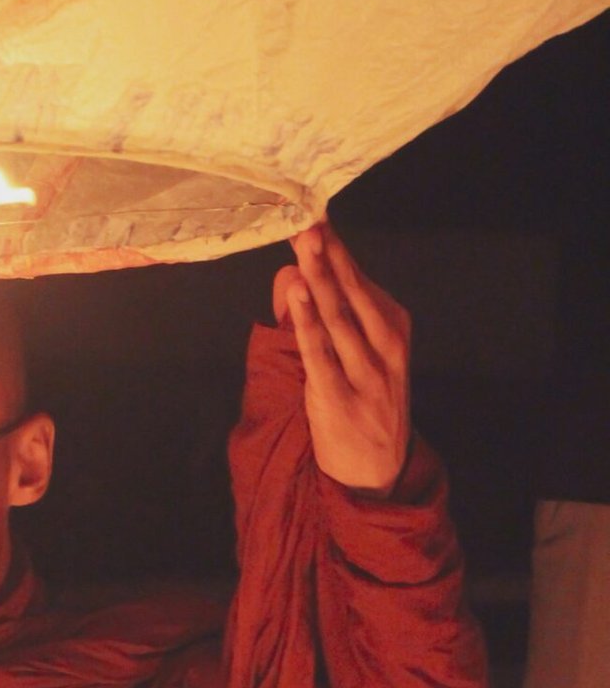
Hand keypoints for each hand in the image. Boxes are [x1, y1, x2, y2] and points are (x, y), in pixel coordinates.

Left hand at [273, 222, 410, 494]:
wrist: (376, 472)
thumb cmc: (364, 403)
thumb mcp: (359, 354)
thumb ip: (329, 313)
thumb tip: (295, 271)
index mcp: (393, 330)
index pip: (361, 281)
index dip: (337, 249)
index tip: (314, 215)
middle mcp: (385, 348)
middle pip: (351, 293)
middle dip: (328, 255)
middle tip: (307, 220)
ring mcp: (365, 374)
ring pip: (338, 318)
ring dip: (320, 278)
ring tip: (303, 244)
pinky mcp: (339, 398)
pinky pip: (320, 353)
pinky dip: (308, 322)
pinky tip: (299, 293)